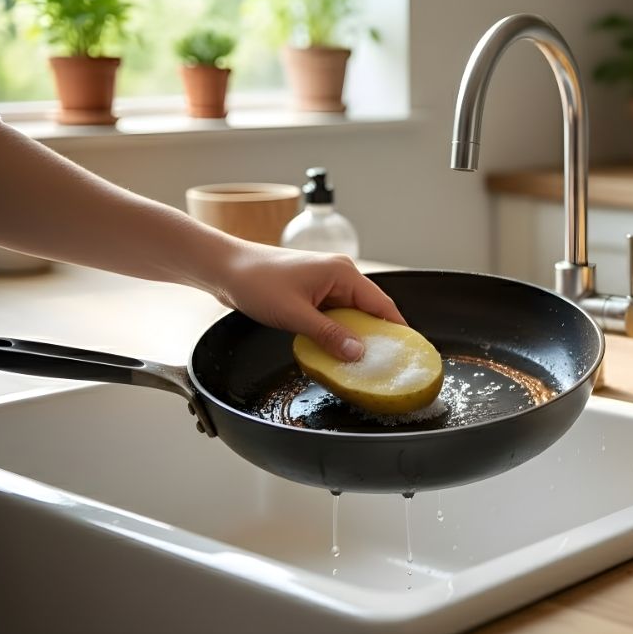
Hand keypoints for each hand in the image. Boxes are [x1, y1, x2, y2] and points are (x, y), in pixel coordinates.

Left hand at [210, 243, 404, 360]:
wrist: (224, 268)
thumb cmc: (256, 282)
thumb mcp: (295, 314)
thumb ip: (329, 335)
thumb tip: (358, 353)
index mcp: (343, 273)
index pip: (382, 304)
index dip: (397, 329)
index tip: (408, 351)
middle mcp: (340, 275)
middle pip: (370, 311)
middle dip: (376, 337)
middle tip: (385, 365)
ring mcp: (326, 283)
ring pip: (352, 315)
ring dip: (355, 336)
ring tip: (364, 363)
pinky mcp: (313, 292)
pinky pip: (335, 315)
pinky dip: (339, 332)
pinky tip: (338, 351)